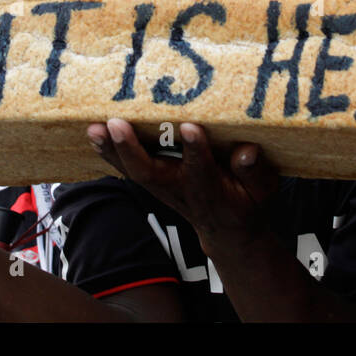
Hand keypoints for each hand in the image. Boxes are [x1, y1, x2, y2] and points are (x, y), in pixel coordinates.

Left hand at [87, 119, 277, 251]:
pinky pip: (126, 167)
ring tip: (95, 127)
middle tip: (117, 124)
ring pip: (131, 170)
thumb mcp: (262, 191)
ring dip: (111, 150)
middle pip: (149, 173)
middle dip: (131, 149)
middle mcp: (179, 189)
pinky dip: (108, 151)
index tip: (190, 127)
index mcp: (210, 189)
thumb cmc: (247, 202)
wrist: (227, 232)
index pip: (201, 170)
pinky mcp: (152, 182)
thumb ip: (254, 172)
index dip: (196, 151)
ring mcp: (162, 187)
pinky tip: (93, 133)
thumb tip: (246, 151)